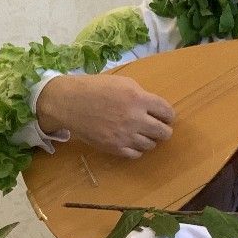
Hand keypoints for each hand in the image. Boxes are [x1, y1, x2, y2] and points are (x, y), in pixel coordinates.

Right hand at [36, 74, 174, 158]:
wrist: (69, 103)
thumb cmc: (96, 88)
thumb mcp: (123, 83)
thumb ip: (142, 95)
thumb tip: (155, 108)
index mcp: (138, 98)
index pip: (167, 112)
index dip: (168, 115)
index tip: (165, 116)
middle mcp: (134, 118)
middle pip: (164, 132)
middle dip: (164, 129)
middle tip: (159, 127)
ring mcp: (124, 135)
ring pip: (151, 145)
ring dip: (150, 139)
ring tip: (143, 133)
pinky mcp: (113, 147)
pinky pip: (135, 154)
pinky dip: (137, 149)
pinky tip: (132, 142)